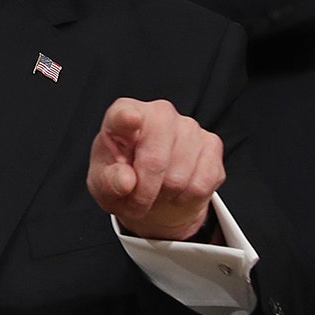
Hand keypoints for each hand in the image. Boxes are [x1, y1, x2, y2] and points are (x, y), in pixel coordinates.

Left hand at [87, 98, 223, 240]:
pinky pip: (201, 184)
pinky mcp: (212, 144)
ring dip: (165, 196)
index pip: (124, 114)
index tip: (130, 119)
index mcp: (123, 115)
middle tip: (137, 201)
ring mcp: (189, 126)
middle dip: (145, 192)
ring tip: (156, 192)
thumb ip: (109, 181)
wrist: (149, 187)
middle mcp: (159, 113)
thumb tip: (125, 180)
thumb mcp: (103, 183)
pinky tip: (176, 190)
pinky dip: (186, 198)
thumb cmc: (121, 176)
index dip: (127, 118)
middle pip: (155, 160)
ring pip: (179, 178)